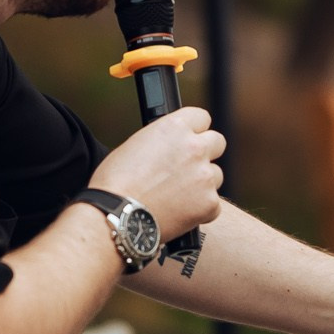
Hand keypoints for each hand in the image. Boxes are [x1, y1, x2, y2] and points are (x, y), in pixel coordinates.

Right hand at [90, 106, 224, 239]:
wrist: (116, 215)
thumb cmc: (116, 183)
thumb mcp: (136, 145)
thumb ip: (163, 141)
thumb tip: (172, 148)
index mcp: (175, 127)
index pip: (201, 118)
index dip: (194, 131)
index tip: (189, 140)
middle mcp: (194, 147)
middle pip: (217, 142)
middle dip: (205, 153)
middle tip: (188, 169)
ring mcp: (204, 176)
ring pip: (216, 175)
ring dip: (202, 183)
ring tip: (176, 196)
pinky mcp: (209, 203)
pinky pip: (213, 204)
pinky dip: (200, 210)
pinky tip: (178, 212)